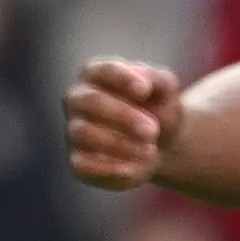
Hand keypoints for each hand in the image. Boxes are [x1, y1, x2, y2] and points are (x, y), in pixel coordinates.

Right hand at [65, 59, 177, 190]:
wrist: (159, 144)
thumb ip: (157, 80)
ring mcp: (74, 130)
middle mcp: (78, 100)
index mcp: (96, 74)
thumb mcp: (165, 89)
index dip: (123, 79)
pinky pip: (83, 166)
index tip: (145, 90)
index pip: (103, 70)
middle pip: (91, 102)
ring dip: (119, 143)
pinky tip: (136, 168)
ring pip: (83, 134)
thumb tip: (142, 83)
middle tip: (152, 130)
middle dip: (123, 116)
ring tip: (150, 150)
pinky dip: (111, 169)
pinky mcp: (78, 162)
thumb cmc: (157, 108)